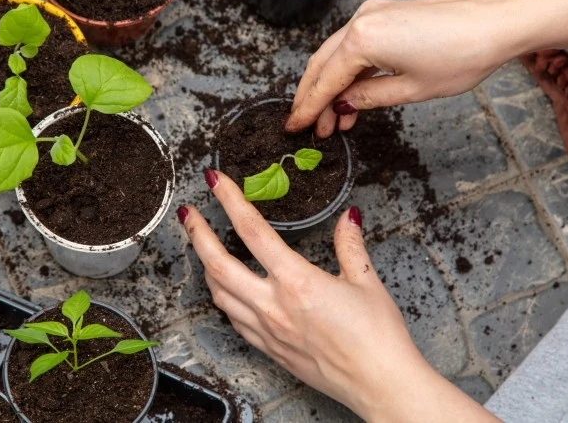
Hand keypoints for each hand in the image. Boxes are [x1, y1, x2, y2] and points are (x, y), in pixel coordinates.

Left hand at [178, 169, 498, 421]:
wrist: (380, 384)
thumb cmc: (377, 338)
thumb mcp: (366, 282)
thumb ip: (350, 245)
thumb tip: (348, 218)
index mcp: (297, 281)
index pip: (253, 231)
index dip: (229, 201)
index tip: (215, 182)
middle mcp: (274, 305)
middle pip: (218, 264)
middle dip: (198, 235)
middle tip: (188, 215)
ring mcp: (268, 330)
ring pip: (219, 294)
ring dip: (205, 266)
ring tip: (202, 247)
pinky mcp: (270, 350)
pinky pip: (234, 320)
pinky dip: (223, 299)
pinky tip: (227, 291)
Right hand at [285, 0, 525, 136]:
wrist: (497, 21)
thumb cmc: (462, 55)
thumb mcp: (411, 90)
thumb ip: (369, 97)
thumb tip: (344, 105)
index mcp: (362, 40)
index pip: (325, 82)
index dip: (308, 108)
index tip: (295, 127)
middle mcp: (360, 21)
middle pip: (322, 64)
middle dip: (314, 98)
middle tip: (313, 128)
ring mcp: (372, 13)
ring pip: (336, 54)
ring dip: (331, 85)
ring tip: (336, 119)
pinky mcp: (385, 13)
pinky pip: (354, 44)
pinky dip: (348, 69)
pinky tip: (354, 93)